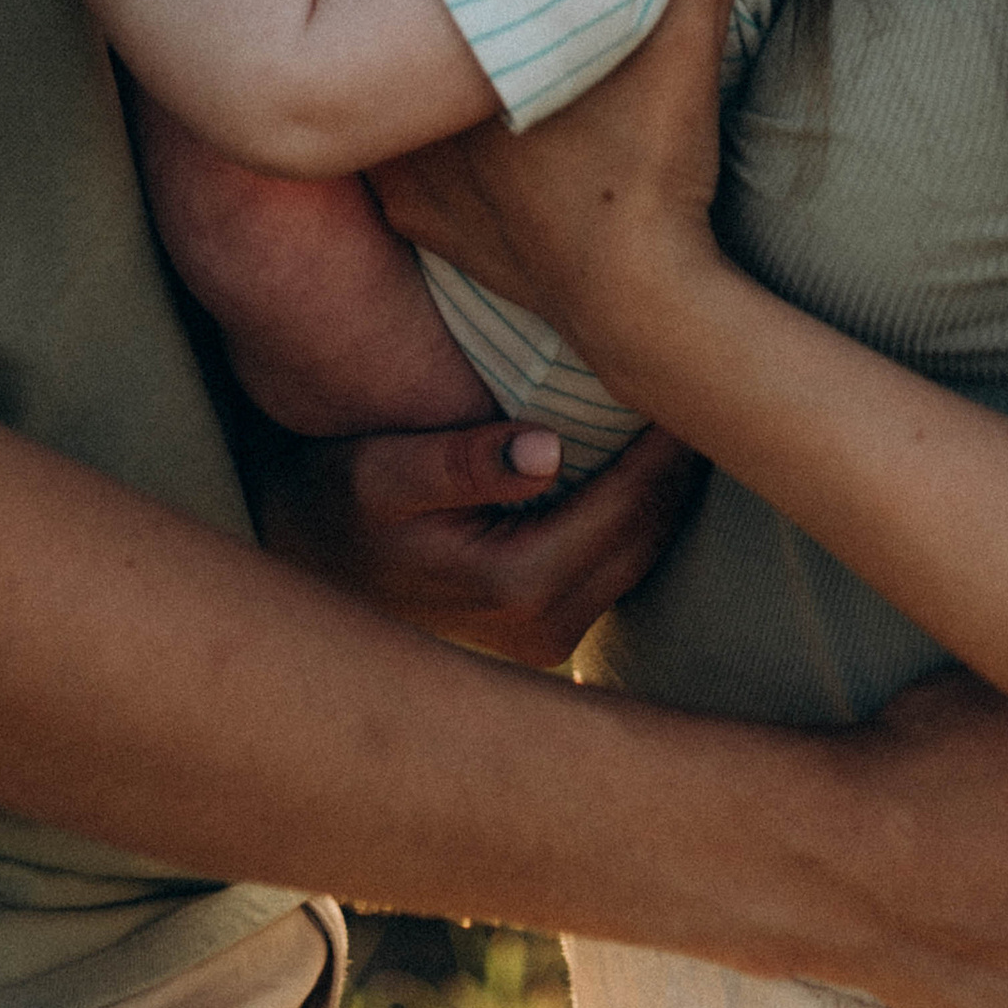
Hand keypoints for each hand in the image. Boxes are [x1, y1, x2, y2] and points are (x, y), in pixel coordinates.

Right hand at [256, 417, 704, 668]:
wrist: (307, 563)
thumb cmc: (337, 501)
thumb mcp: (382, 471)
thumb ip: (461, 463)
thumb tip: (547, 449)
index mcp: (516, 586)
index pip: (629, 504)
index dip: (664, 439)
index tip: (684, 369)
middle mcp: (545, 629)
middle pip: (651, 530)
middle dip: (679, 459)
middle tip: (700, 377)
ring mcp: (550, 639)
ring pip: (645, 549)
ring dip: (665, 484)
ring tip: (679, 405)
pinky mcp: (549, 630)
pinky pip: (620, 561)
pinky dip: (638, 507)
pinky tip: (638, 453)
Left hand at [371, 0, 776, 368]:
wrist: (636, 300)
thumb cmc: (651, 158)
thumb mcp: (684, 34)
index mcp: (444, 28)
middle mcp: (397, 91)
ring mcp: (396, 156)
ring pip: (359, 63)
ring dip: (385, 28)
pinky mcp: (411, 210)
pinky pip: (380, 143)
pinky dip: (398, 115)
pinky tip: (433, 95)